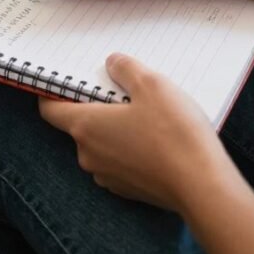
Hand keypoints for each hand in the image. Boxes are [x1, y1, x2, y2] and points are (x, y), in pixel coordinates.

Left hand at [39, 53, 237, 211]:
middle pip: (79, 125)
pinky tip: (156, 140)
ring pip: (102, 145)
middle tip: (120, 91)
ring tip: (145, 114)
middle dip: (95, 107)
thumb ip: (126, 68)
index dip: (52, 93)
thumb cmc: (174, 133)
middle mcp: (89, 154)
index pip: (50, 110)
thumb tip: (112, 63)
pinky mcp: (129, 190)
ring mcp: (108, 176)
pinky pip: (121, 162)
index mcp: (85, 126)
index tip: (64, 81)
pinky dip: (131, 149)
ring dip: (115, 129)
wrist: (203, 187)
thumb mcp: (152, 85)